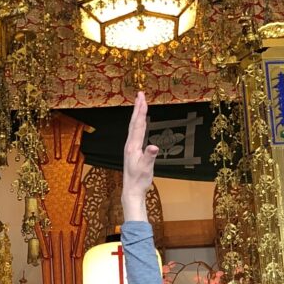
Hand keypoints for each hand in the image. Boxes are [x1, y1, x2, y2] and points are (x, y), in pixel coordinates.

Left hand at [121, 92, 157, 221]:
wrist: (131, 190)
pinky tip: (141, 122)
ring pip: (133, 127)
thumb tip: (154, 146)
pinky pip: (135, 133)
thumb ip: (150, 157)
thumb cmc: (139, 180)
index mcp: (132, 147)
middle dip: (138, 108)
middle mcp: (129, 145)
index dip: (141, 112)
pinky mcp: (132, 151)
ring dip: (137, 114)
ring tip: (140, 103)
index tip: (143, 99)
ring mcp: (130, 147)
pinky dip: (138, 123)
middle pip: (134, 123)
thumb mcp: (146, 169)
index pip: (138, 125)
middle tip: (140, 94)